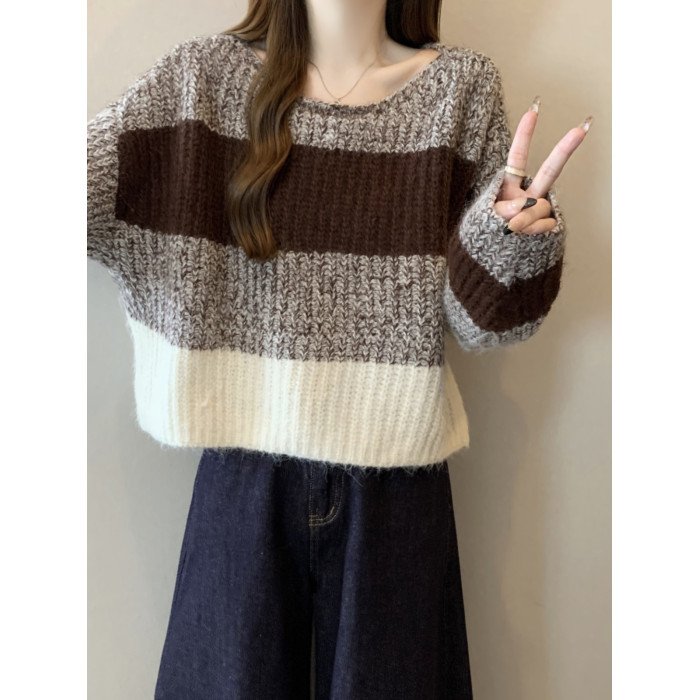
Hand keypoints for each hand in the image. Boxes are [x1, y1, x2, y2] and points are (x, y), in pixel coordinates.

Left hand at [493, 97, 591, 234]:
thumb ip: (504, 210)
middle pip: (550, 170)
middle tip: (582, 128)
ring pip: (540, 207)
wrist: (491, 261)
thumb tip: (525, 206)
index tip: (533, 111)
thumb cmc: (485, 234)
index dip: (524, 135)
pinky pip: (545, 224)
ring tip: (511, 229)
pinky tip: (524, 237)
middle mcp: (527, 194)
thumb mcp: (486, 218)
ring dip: (524, 220)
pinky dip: (532, 232)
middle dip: (565, 149)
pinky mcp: (548, 225)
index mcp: (508, 186)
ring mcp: (539, 210)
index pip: (517, 158)